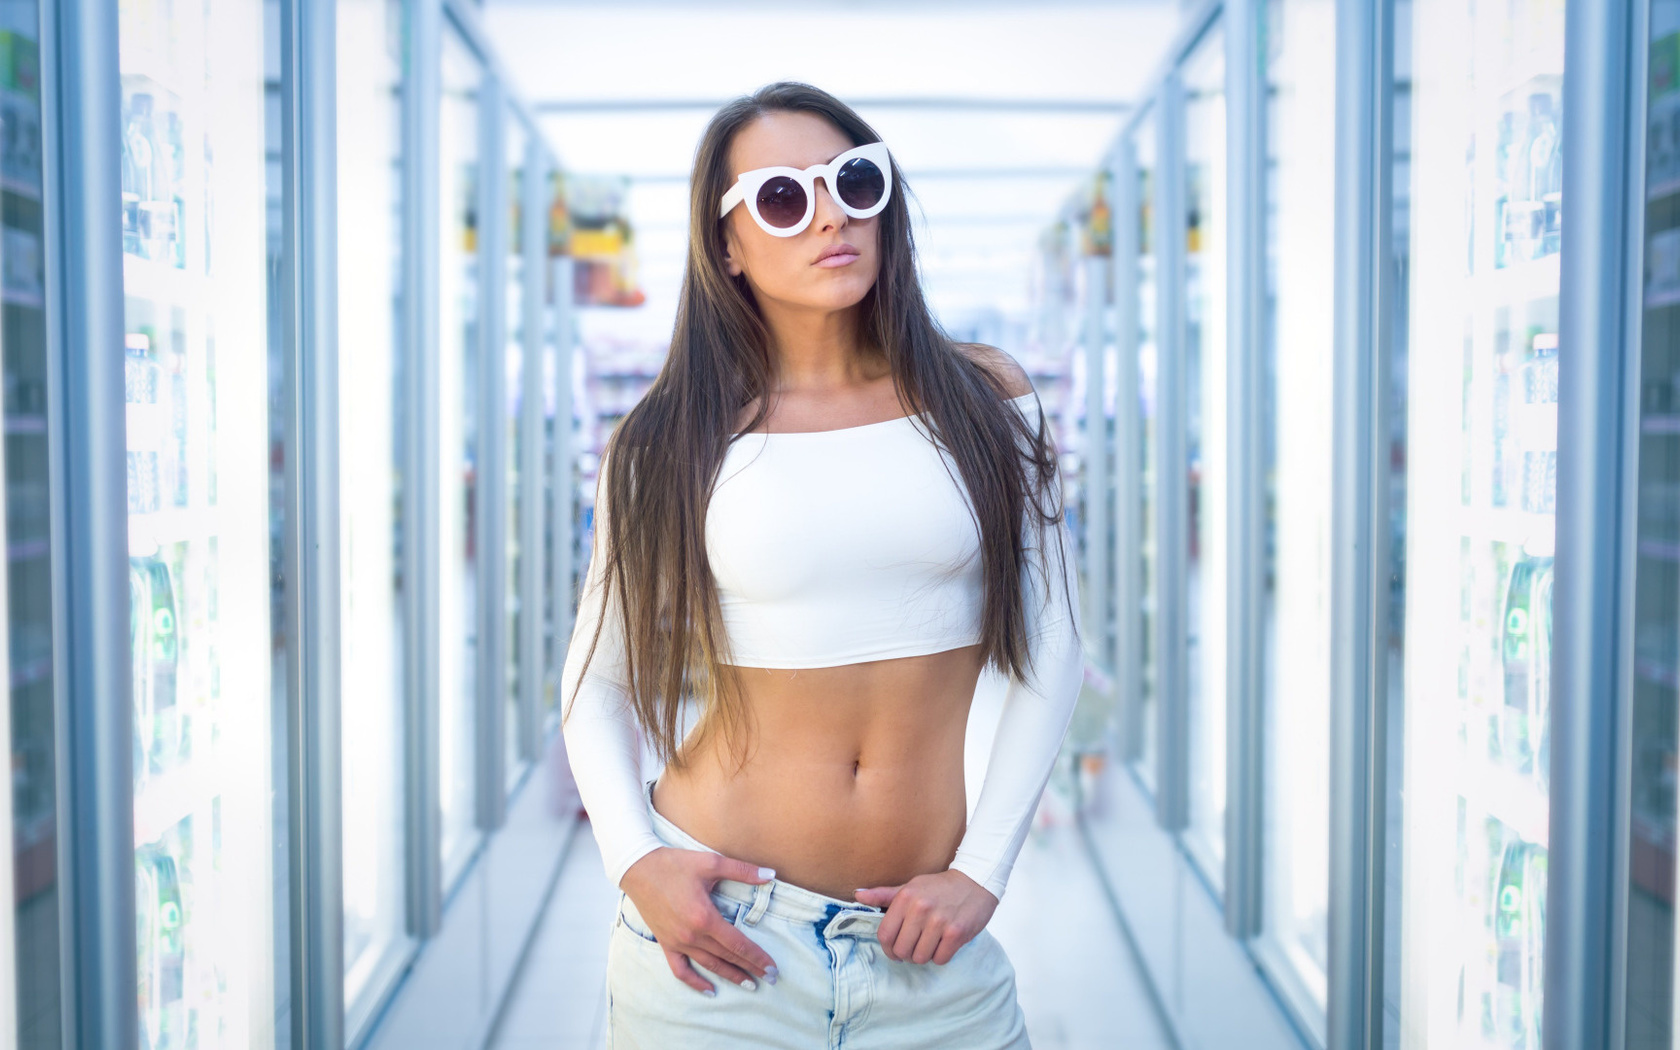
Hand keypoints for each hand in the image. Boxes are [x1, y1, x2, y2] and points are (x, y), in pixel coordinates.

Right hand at [619, 847, 779, 995]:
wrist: (638, 868)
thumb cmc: (675, 864)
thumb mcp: (711, 863)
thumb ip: (743, 871)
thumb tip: (771, 874)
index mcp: (705, 917)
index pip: (738, 944)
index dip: (757, 957)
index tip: (773, 968)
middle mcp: (692, 935)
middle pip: (727, 957)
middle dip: (750, 968)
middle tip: (770, 978)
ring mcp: (677, 942)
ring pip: (709, 965)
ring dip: (730, 976)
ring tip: (749, 984)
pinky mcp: (666, 943)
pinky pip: (681, 970)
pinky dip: (695, 982)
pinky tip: (710, 990)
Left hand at [853, 869, 998, 964]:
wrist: (976, 881)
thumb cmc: (940, 887)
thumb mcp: (911, 886)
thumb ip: (883, 895)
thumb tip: (857, 895)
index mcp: (906, 897)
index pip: (885, 935)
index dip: (888, 948)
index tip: (895, 949)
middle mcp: (920, 909)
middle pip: (902, 950)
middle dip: (906, 954)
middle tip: (915, 947)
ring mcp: (939, 922)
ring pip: (920, 957)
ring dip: (924, 955)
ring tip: (930, 944)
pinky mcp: (957, 933)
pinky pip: (940, 959)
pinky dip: (940, 956)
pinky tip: (944, 944)